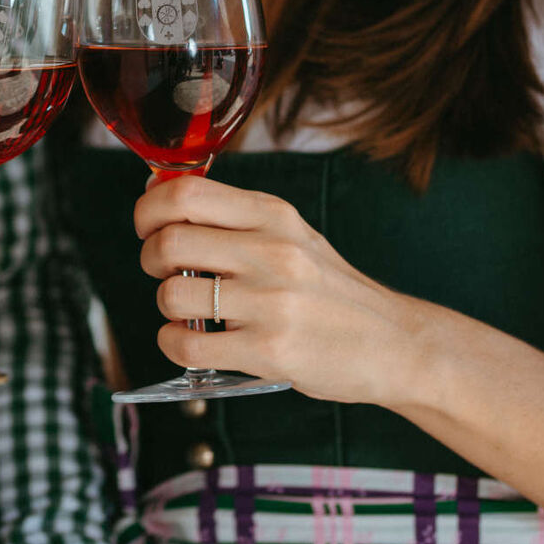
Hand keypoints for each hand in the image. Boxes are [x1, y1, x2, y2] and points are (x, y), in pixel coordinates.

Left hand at [136, 176, 426, 405]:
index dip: (148, 209)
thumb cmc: (328, 288)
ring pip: (171, 296)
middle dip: (150, 259)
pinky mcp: (270, 351)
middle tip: (165, 272)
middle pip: (168, 242)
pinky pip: (186, 346)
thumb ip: (228, 215)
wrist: (395, 343)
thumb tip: (154, 192)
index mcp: (272, 214)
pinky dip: (174, 345)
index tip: (148, 226)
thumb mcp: (288, 233)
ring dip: (166, 307)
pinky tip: (192, 342)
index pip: (184, 192)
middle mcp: (272, 251)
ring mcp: (272, 302)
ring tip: (189, 312)